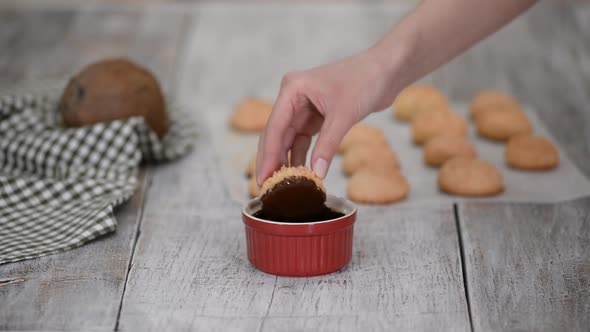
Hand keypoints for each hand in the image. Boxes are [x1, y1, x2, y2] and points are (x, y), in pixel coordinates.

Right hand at [256, 49, 398, 184]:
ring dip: (286, 161)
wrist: (386, 71)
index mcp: (293, 89)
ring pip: (288, 140)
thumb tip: (316, 174)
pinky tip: (300, 174)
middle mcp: (293, 97)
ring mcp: (303, 107)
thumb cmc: (365, 81)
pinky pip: (302, 141)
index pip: (274, 127)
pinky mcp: (315, 117)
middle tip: (267, 187)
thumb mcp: (344, 115)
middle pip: (276, 134)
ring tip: (281, 186)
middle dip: (272, 160)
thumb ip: (327, 146)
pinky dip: (301, 156)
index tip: (264, 178)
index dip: (268, 155)